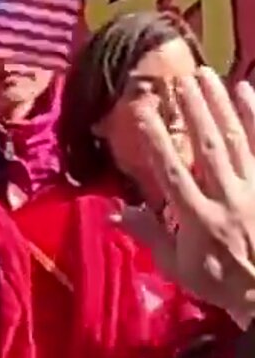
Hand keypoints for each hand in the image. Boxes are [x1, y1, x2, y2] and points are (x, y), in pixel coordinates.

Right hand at [118, 68, 254, 324]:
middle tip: (180, 79)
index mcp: (198, 219)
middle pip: (208, 146)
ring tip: (206, 76)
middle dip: (194, 110)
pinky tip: (246, 90)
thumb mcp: (176, 267)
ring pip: (235, 139)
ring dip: (220, 105)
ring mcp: (254, 188)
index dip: (157, 141)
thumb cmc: (218, 282)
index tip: (143, 113)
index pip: (173, 172)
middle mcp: (227, 197)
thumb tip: (115, 211)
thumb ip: (149, 234)